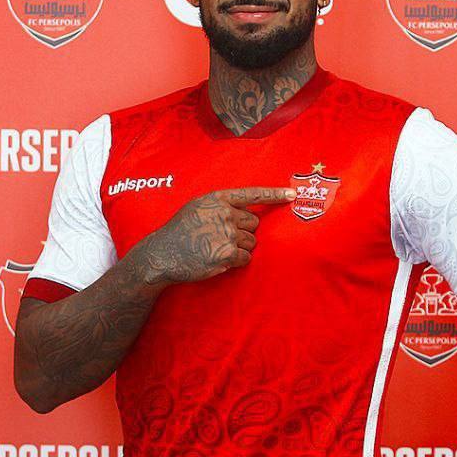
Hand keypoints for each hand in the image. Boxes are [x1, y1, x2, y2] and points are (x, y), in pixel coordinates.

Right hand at [133, 186, 295, 287]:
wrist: (163, 254)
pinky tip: (219, 260)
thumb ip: (220, 206)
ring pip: (251, 242)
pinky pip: (245, 258)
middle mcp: (225, 213)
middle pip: (254, 223)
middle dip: (244, 232)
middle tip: (223, 238)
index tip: (292, 195)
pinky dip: (236, 262)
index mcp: (218, 199)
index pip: (252, 194)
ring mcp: (227, 233)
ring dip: (239, 248)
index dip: (275, 194)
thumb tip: (244, 211)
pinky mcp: (228, 254)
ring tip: (216, 248)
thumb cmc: (180, 231)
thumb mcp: (197, 207)